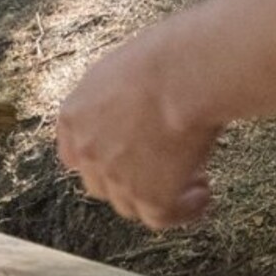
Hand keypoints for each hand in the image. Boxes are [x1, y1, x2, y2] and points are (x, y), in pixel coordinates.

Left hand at [56, 23, 218, 229]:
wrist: (183, 75)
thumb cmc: (162, 57)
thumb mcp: (119, 70)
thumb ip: (115, 98)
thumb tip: (135, 109)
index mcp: (74, 117)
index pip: (74, 153)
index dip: (100, 159)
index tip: (124, 156)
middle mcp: (87, 151)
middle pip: (100, 183)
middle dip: (130, 179)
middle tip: (161, 168)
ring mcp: (116, 178)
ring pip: (129, 205)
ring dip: (159, 196)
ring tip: (193, 181)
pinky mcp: (150, 197)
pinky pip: (161, 218)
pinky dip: (182, 212)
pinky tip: (202, 196)